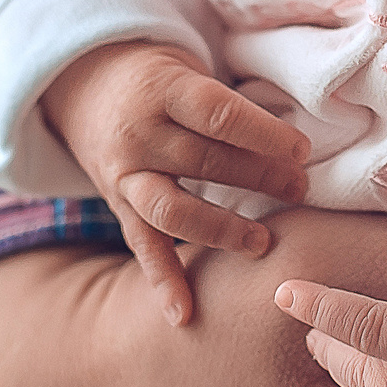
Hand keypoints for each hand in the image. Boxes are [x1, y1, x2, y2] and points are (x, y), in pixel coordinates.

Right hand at [41, 42, 308, 322]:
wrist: (84, 82)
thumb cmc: (160, 78)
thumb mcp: (188, 71)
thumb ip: (229, 105)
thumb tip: (296, 146)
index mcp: (163, 91)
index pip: (217, 114)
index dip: (262, 134)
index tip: (302, 149)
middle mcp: (140, 135)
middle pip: (203, 161)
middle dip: (258, 178)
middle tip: (300, 190)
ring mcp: (126, 174)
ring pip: (172, 209)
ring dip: (221, 230)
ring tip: (263, 242)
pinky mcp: (119, 206)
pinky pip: (141, 246)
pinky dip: (162, 281)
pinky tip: (183, 315)